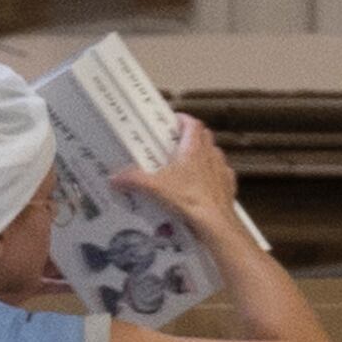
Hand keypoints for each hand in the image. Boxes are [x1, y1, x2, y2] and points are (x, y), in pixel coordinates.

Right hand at [128, 114, 243, 233]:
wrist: (214, 221)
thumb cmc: (188, 198)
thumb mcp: (154, 187)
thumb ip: (133, 179)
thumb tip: (114, 177)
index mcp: (193, 149)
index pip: (192, 124)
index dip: (183, 119)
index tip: (173, 119)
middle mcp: (210, 155)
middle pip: (204, 136)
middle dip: (192, 135)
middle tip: (176, 140)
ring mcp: (221, 170)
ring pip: (214, 153)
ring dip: (204, 153)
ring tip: (188, 161)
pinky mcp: (227, 185)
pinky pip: (221, 173)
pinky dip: (213, 173)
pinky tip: (203, 181)